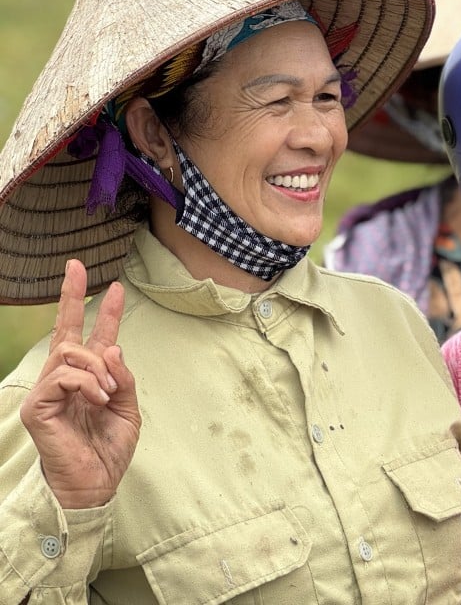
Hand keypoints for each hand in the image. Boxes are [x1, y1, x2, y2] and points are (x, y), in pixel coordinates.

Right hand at [19, 260, 140, 508]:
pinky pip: (63, 376)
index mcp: (89, 378)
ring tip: (109, 393)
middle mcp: (64, 379)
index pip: (93, 337)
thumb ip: (123, 377)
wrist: (96, 484)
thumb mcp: (128, 408)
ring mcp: (47, 390)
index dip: (103, 311)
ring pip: (70, 352)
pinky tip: (98, 399)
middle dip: (73, 296)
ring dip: (98, 367)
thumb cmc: (108, 449)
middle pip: (64, 330)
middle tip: (82, 271)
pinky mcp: (38, 405)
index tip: (114, 286)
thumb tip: (111, 347)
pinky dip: (87, 383)